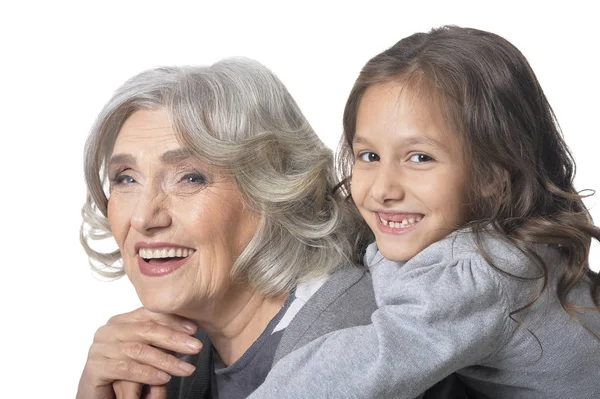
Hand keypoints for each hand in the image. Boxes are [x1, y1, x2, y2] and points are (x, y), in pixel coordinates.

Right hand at [76, 307, 201, 398]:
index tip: (194, 329)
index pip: (149, 314)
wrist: (98, 395)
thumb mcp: (147, 352)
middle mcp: (108, 331)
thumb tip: (190, 333)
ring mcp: (99, 348)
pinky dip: (147, 373)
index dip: (173, 320)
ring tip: (185, 369)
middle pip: (146, 330)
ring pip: (138, 350)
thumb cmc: (123, 373)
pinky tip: (163, 378)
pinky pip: (125, 368)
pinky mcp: (95, 368)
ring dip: (166, 360)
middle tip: (195, 347)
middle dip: (174, 339)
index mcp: (121, 321)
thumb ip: (161, 340)